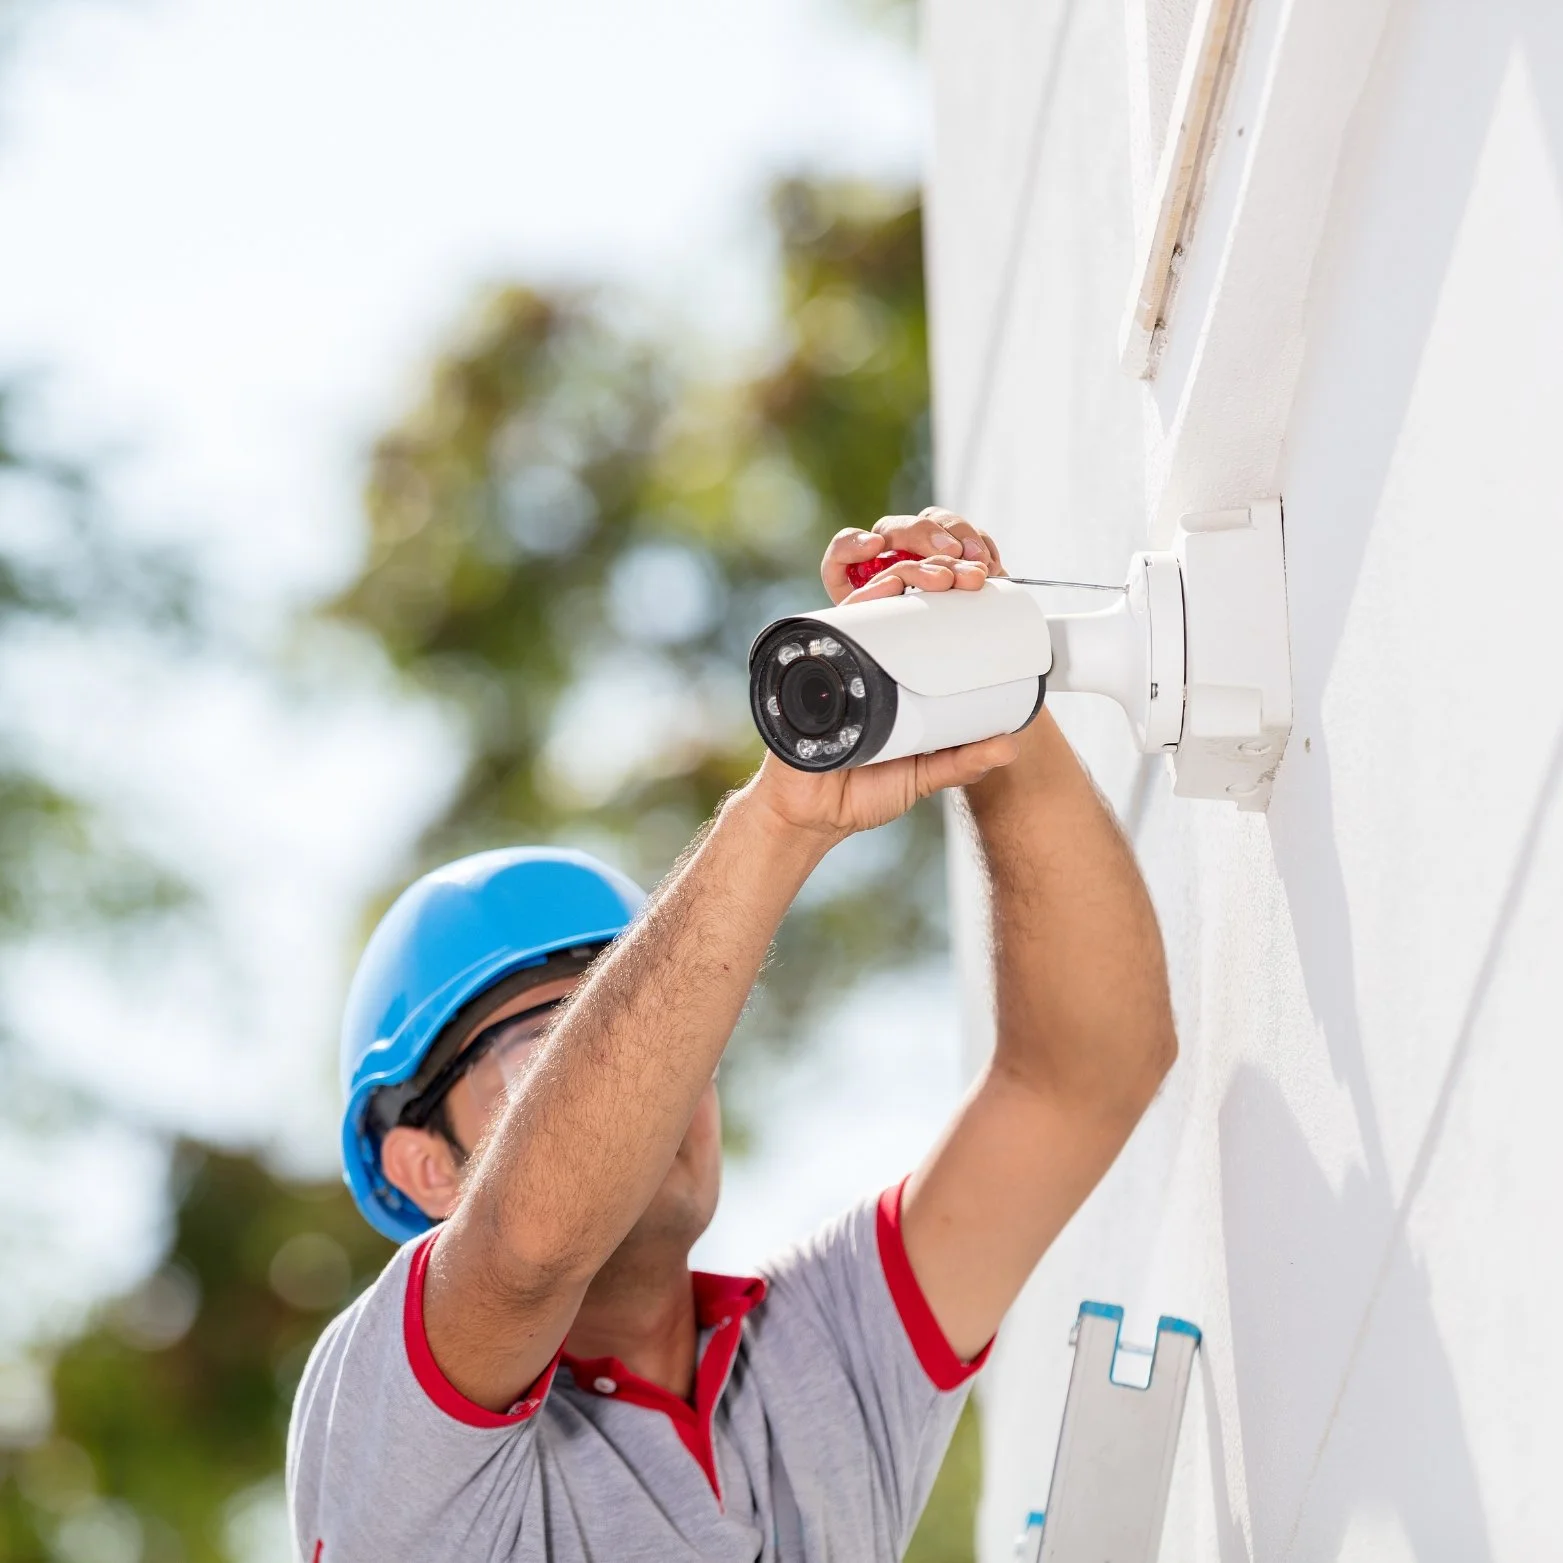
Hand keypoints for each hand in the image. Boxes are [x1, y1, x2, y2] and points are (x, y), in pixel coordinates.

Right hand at [756, 513, 1018, 837]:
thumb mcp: (923, 775)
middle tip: (968, 578)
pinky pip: (835, 625)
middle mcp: (867, 659)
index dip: (951, 592)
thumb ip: (961, 762)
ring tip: (938, 577)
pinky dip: (860, 603)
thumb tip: (1010, 747)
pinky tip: (885, 585)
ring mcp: (840, 660)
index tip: (982, 583)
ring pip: (873, 603)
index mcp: (895, 676)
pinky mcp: (815, 668)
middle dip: (936, 573)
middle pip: (901, 599)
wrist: (811, 818)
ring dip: (907, 576)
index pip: (924, 619)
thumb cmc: (862, 793)